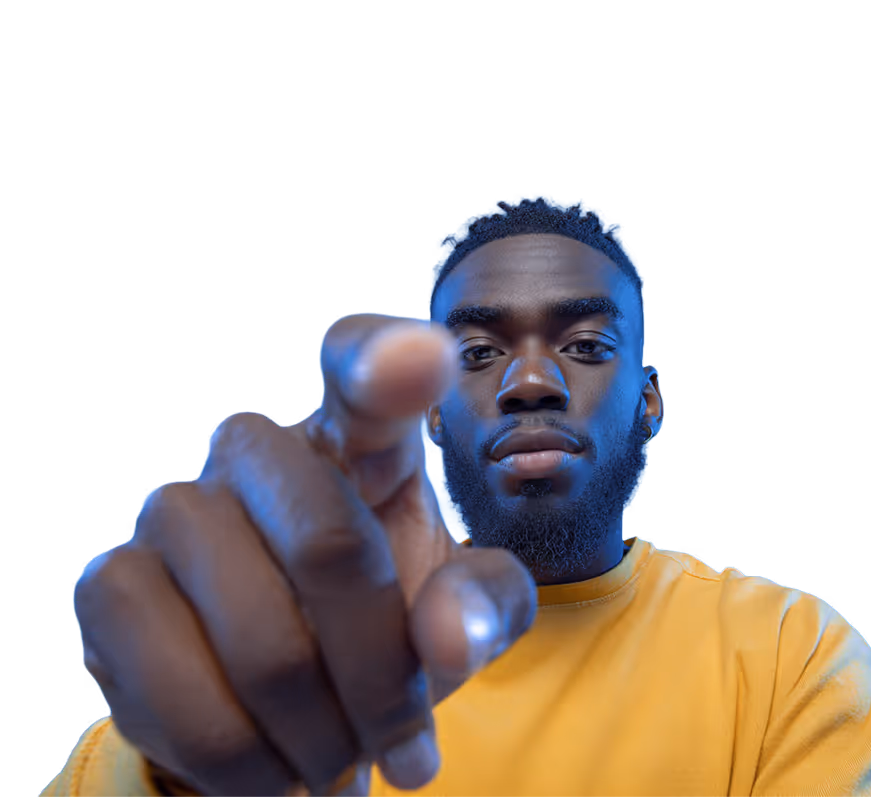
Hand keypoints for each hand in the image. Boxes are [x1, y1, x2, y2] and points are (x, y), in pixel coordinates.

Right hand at [73, 313, 537, 796]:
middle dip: (380, 682)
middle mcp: (255, 448)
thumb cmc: (382, 616)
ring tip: (339, 759)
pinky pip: (177, 690)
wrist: (279, 678)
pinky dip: (240, 759)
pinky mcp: (109, 583)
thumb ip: (484, 604)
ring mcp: (172, 507)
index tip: (422, 360)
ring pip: (263, 643)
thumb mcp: (459, 607)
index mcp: (355, 432)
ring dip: (319, 736)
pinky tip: (268, 765)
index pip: (361, 362)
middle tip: (404, 751)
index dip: (389, 359)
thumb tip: (446, 641)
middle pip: (330, 549)